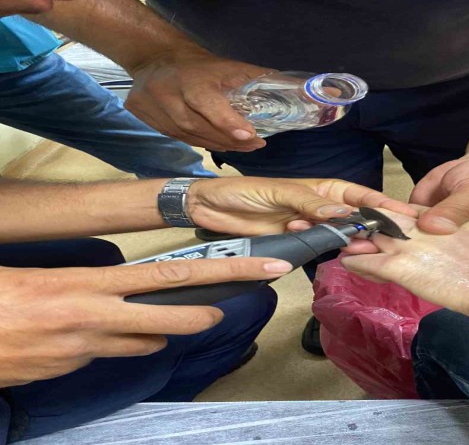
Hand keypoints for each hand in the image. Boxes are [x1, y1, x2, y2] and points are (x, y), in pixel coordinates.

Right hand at [0, 256, 292, 387]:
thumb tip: (109, 290)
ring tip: (139, 320)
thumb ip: (83, 282)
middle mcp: (95, 318)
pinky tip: (89, 336)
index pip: (170, 275)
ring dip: (151, 334)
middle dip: (203, 316)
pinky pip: (106, 356)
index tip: (256, 268)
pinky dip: (112, 346)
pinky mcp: (71, 371)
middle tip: (221, 312)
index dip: (220, 273)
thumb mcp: (41, 276)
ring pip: (142, 343)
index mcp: (89, 284)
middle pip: (170, 318)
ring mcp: (85, 349)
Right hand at [125, 48, 271, 151]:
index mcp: (190, 79)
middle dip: (228, 139)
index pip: (208, 104)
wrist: (157, 58)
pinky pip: (177, 138)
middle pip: (198, 126)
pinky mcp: (143, 117)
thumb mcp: (229, 67)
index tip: (250, 137)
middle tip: (254, 145)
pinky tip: (216, 143)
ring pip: (187, 136)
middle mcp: (167, 93)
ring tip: (238, 146)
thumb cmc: (202, 66)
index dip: (227, 122)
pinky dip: (199, 142)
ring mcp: (151, 107)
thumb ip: (256, 80)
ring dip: (215, 144)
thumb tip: (293, 92)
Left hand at [188, 177, 417, 235]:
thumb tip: (346, 213)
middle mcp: (323, 208)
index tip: (407, 216)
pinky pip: (319, 249)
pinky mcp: (298, 244)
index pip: (361, 196)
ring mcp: (312, 228)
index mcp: (324, 189)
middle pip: (356, 219)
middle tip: (387, 241)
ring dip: (348, 242)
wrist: (211, 208)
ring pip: (340, 237)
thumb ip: (311, 203)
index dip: (384, 205)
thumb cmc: (247, 191)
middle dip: (371, 228)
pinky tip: (332, 251)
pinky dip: (325, 250)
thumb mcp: (280, 191)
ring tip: (362, 248)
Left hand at [340, 208, 468, 322]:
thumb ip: (466, 239)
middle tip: (349, 224)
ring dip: (357, 239)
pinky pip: (370, 262)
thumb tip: (457, 249)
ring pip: (374, 238)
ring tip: (342, 240)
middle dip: (370, 223)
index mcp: (444, 222)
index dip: (394, 217)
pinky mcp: (402, 267)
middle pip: (388, 221)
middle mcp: (424, 229)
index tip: (381, 216)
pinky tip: (346, 262)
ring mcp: (411, 246)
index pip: (412, 215)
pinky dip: (357, 262)